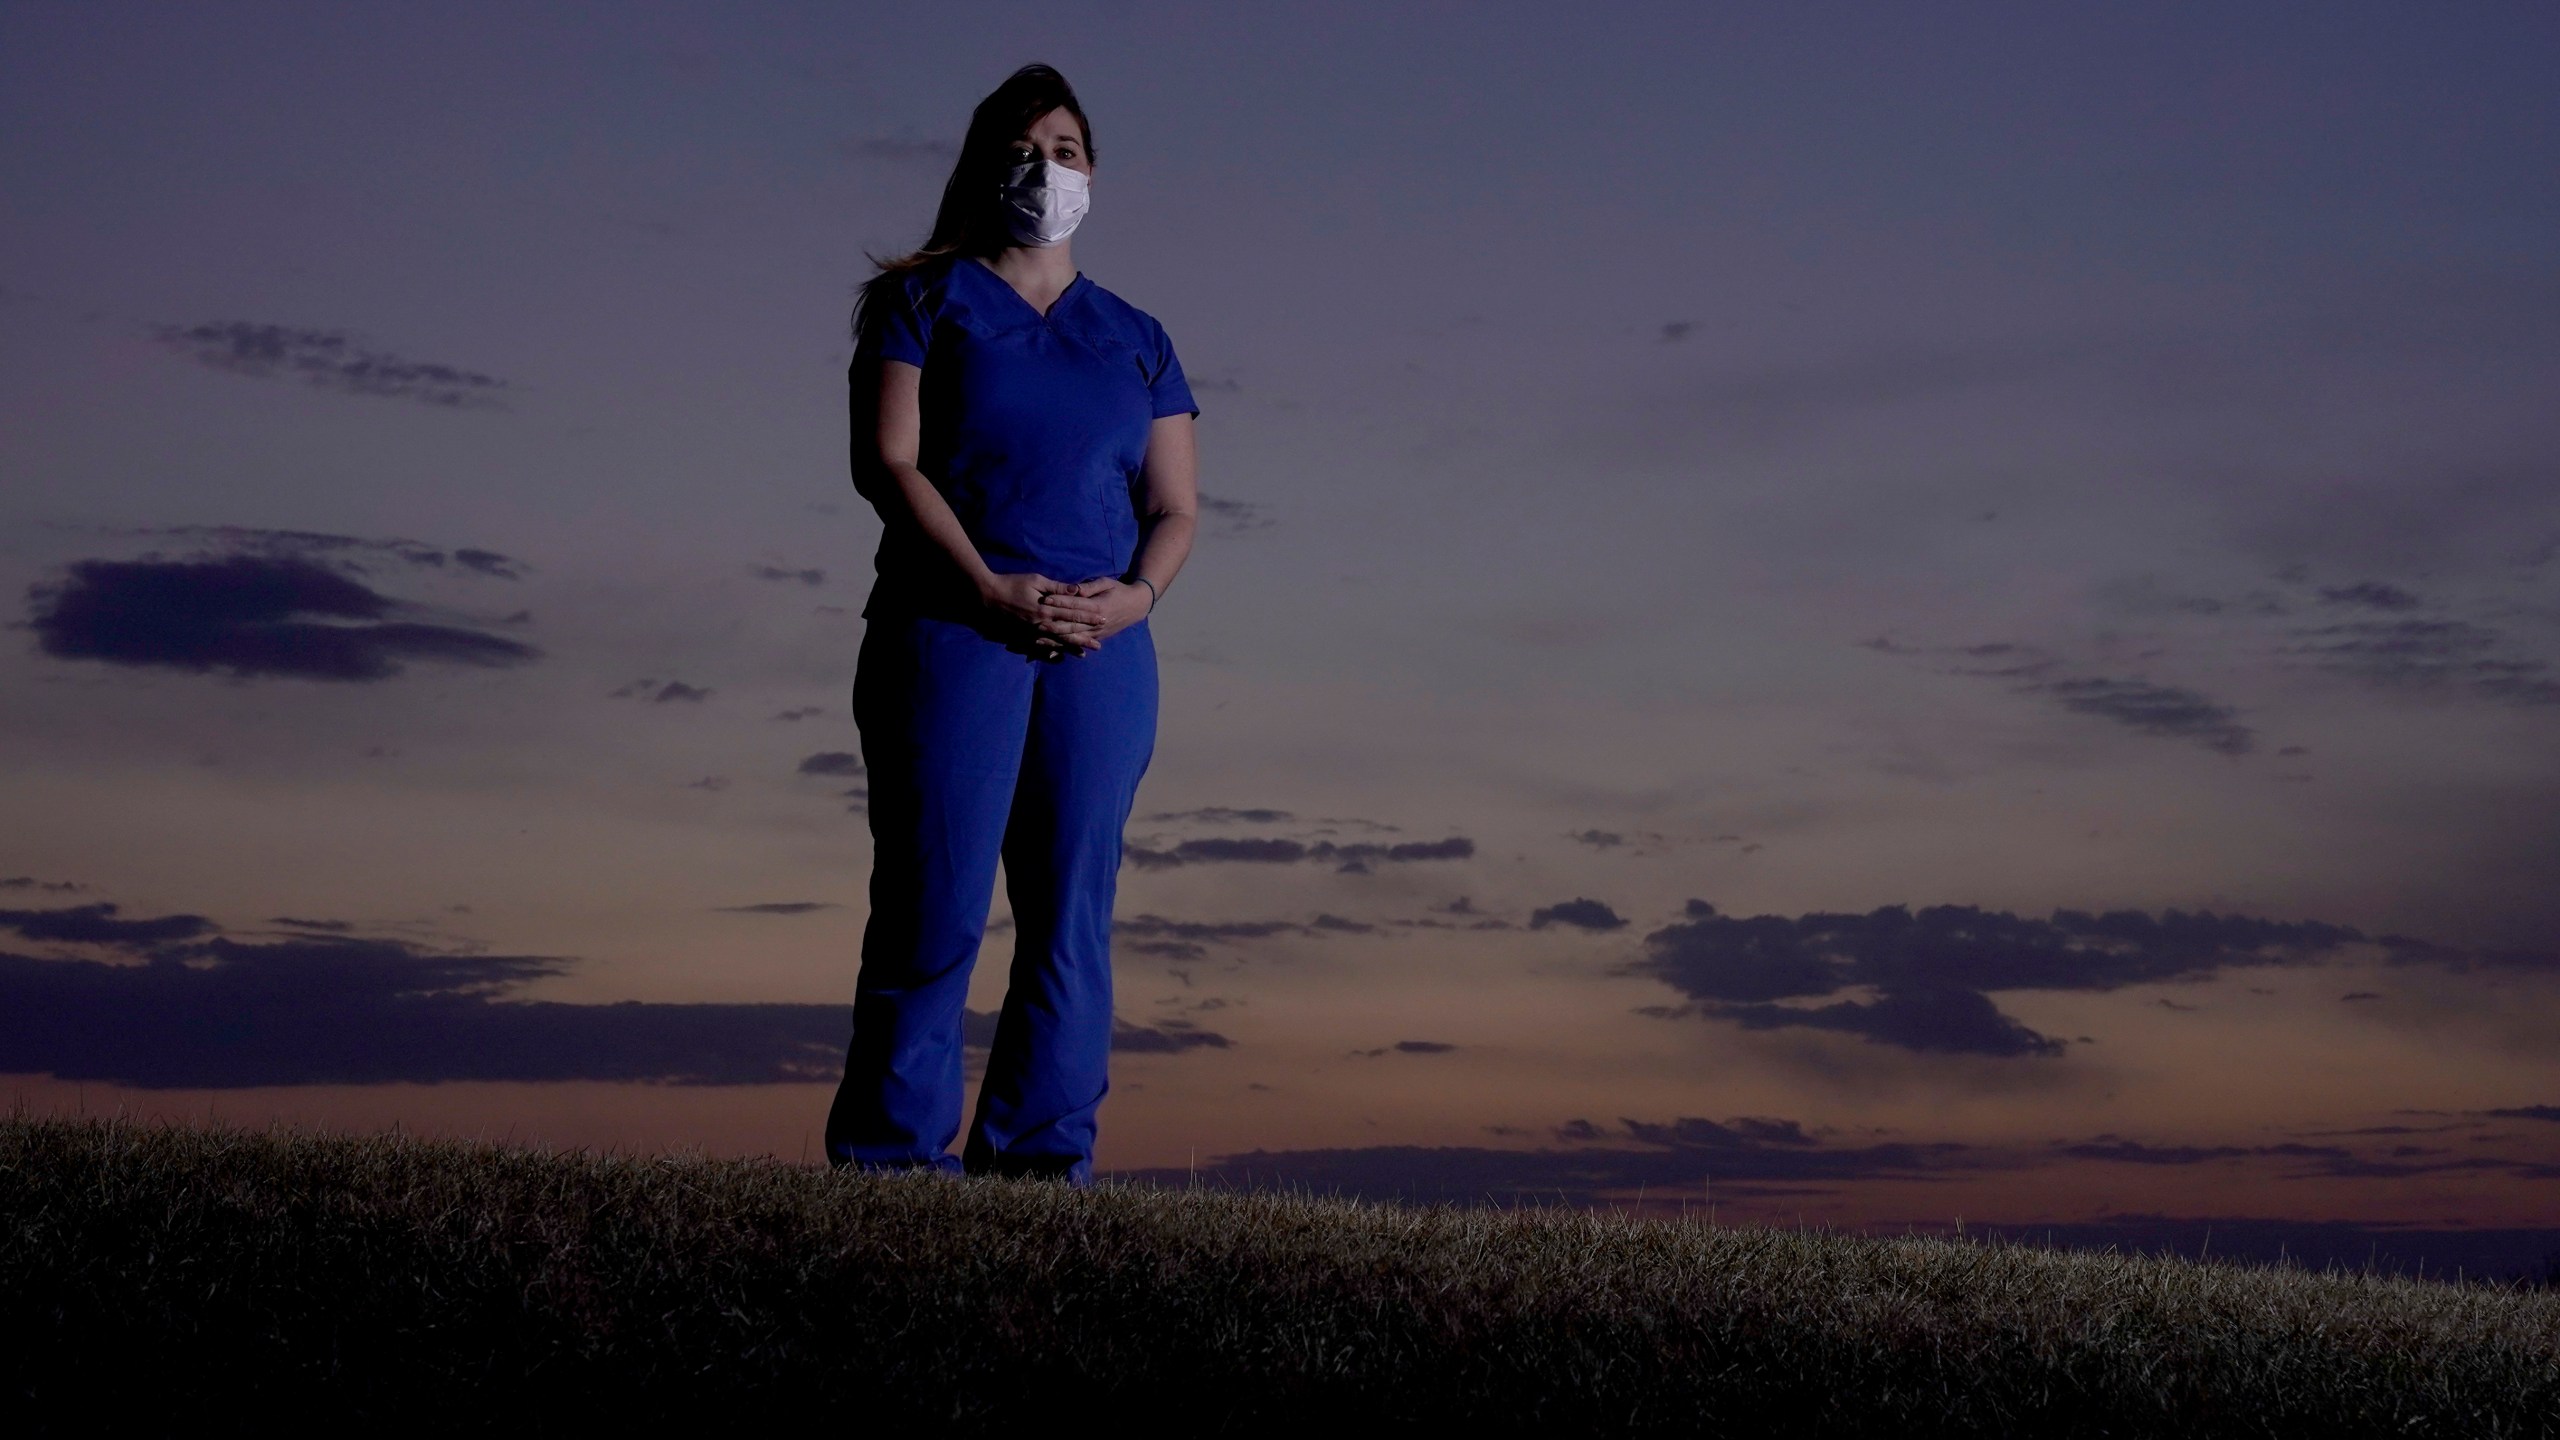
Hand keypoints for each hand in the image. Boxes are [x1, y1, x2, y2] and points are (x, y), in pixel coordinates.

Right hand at [976, 571, 1098, 657]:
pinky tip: (1059, 656)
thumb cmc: (1012, 583)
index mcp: (1046, 608)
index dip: (1089, 617)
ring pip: (1055, 642)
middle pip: (1067, 632)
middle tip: (1099, 645)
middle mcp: (1041, 624)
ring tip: (1084, 654)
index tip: (1102, 619)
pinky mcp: (1022, 637)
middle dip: (1084, 638)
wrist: (987, 596)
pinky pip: (1039, 647)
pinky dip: (1051, 652)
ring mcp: (1031, 632)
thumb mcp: (1036, 580)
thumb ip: (1057, 587)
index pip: (1073, 613)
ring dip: (1070, 648)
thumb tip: (1077, 590)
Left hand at [1042, 577, 1150, 652]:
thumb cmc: (1119, 590)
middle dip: (1052, 622)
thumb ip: (1089, 587)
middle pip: (1071, 623)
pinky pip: (1078, 643)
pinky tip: (1052, 648)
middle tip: (1035, 620)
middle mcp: (1096, 622)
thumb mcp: (1106, 583)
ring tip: (1038, 636)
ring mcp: (1096, 632)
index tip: (1045, 598)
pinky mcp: (1097, 638)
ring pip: (1072, 636)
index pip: (1075, 604)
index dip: (1059, 601)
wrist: (1136, 607)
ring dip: (1055, 637)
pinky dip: (1065, 646)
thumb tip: (1074, 589)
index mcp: (1098, 606)